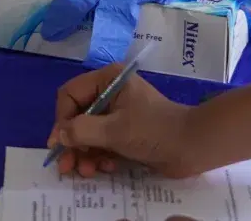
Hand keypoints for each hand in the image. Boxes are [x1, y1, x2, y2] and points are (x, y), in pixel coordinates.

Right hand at [49, 65, 199, 178]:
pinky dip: (99, 156)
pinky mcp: (125, 132)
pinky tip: (105, 168)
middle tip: (66, 167)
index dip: (61, 120)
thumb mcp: (115, 130)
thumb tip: (58, 136)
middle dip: (72, 142)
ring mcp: (118, 114)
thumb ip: (82, 131)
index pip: (70, 95)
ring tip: (88, 171)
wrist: (192, 147)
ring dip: (84, 153)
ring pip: (87, 133)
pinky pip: (102, 143)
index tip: (59, 145)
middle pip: (77, 116)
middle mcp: (110, 93)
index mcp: (108, 80)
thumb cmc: (154, 131)